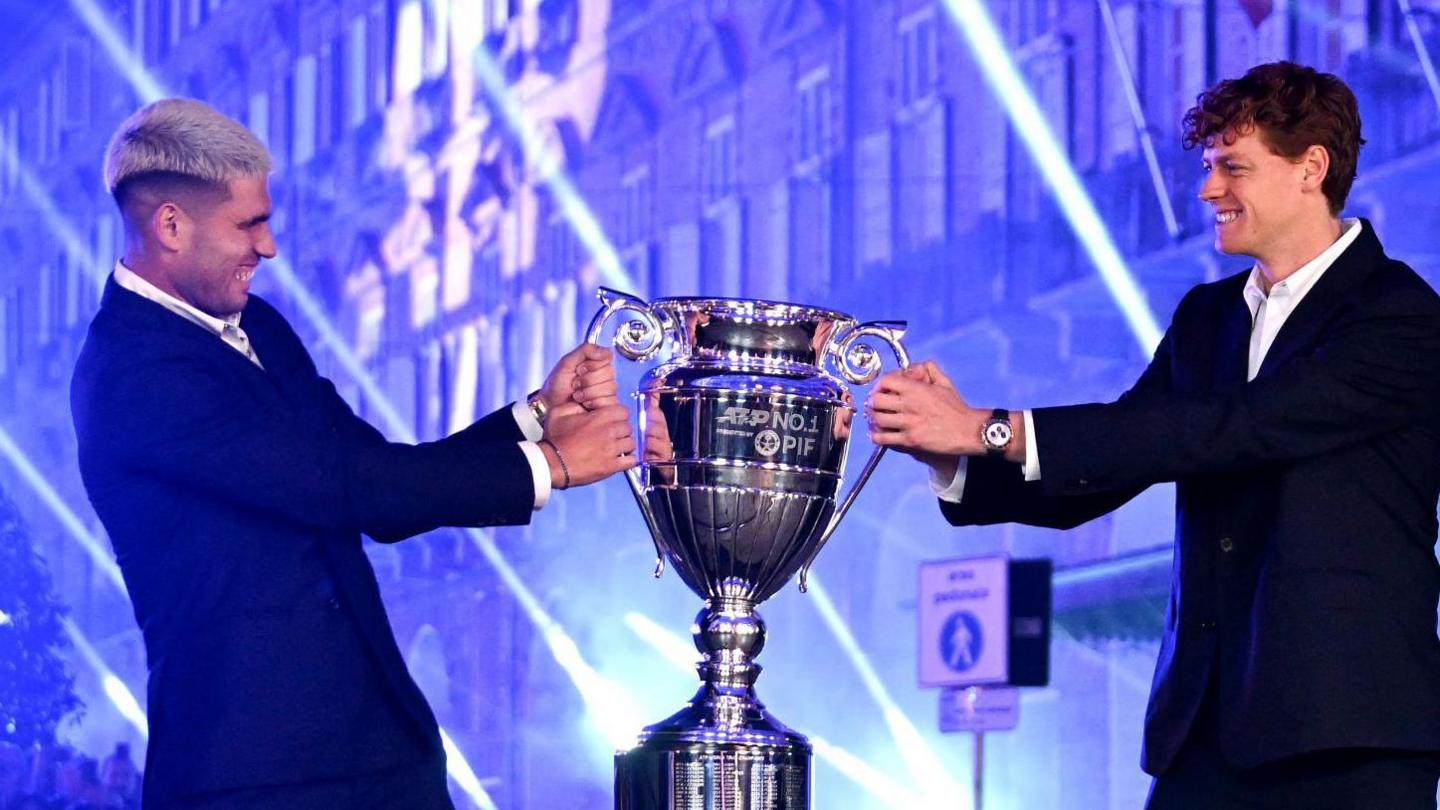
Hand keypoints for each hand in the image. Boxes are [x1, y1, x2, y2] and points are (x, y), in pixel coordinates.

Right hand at [539, 401, 636, 487]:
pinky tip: (621, 459)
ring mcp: (611, 450)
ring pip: (631, 443)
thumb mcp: (560, 413)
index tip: (614, 420)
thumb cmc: (554, 440)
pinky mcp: (611, 466)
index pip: (624, 411)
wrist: (552, 463)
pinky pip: (631, 461)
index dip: (619, 415)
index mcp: (599, 418)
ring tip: (616, 447)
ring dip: (626, 444)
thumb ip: (576, 404)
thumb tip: (586, 405)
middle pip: (628, 427)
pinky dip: (629, 460)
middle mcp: (608, 432)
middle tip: (613, 434)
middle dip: (622, 430)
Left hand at [541, 343, 618, 412]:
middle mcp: (603, 376)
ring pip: (609, 387)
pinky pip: (609, 400)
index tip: (579, 369)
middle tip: (576, 383)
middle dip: (587, 379)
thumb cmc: (556, 386)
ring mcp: (607, 392)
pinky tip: (584, 403)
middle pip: (609, 373)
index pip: (607, 357)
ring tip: (577, 394)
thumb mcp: (567, 362)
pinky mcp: (607, 405)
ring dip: (587, 392)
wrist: (552, 406)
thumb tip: (606, 349)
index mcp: (595, 363)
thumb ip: (586, 350)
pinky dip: (592, 402)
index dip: (591, 364)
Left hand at [865, 360, 985, 459]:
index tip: (880, 390)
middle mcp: (909, 405)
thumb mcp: (945, 383)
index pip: (885, 381)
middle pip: (876, 401)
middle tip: (874, 405)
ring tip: (875, 420)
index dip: (879, 385)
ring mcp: (908, 423)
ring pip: (878, 420)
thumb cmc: (957, 409)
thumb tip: (920, 364)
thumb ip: (930, 370)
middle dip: (872, 402)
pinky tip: (877, 435)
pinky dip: (876, 436)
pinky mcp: (910, 440)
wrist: (968, 430)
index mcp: (916, 390)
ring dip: (873, 419)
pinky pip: (884, 439)